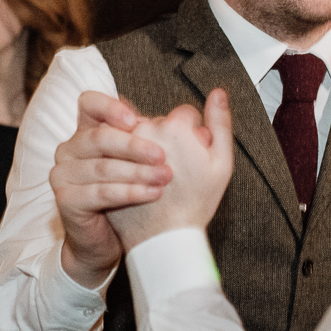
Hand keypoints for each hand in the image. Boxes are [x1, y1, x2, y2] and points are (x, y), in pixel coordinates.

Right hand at [50, 91, 171, 286]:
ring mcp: (63, 174)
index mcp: (88, 131)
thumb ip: (171, 132)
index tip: (137, 119)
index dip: (110, 107)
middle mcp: (70, 148)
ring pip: (102, 166)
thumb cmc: (135, 196)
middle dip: (134, 145)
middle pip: (99, 137)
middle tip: (163, 156)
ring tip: (165, 177)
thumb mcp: (151, 161)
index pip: (89, 103)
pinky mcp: (66, 199)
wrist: (110, 241)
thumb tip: (205, 107)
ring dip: (137, 171)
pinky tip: (152, 193)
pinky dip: (129, 192)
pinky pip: (100, 192)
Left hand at [105, 89, 233, 251]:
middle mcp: (144, 130)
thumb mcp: (221, 164)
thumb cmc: (196, 203)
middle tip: (175, 170)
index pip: (185, 115)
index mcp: (174, 127)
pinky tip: (140, 181)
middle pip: (158, 122)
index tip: (193, 158)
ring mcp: (123, 145)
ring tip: (158, 178)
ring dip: (144, 150)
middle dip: (167, 141)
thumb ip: (221, 123)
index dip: (193, 137)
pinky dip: (127, 162)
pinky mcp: (108, 162)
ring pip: (137, 136)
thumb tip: (218, 92)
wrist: (164, 238)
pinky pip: (119, 152)